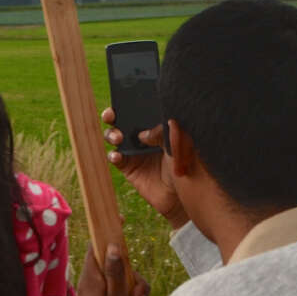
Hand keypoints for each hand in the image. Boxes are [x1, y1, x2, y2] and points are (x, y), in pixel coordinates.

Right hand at [103, 108, 188, 228]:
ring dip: (111, 134)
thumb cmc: (185, 165)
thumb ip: (162, 134)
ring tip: (118, 138)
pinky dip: (113, 156)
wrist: (183, 194)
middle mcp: (142, 136)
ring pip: (114, 137)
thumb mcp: (178, 145)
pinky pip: (115, 158)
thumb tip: (142, 134)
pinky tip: (118, 156)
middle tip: (111, 116)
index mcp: (154, 126)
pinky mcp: (128, 167)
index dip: (127, 103)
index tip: (121, 100)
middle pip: (121, 120)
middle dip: (111, 115)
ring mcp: (134, 151)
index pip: (138, 110)